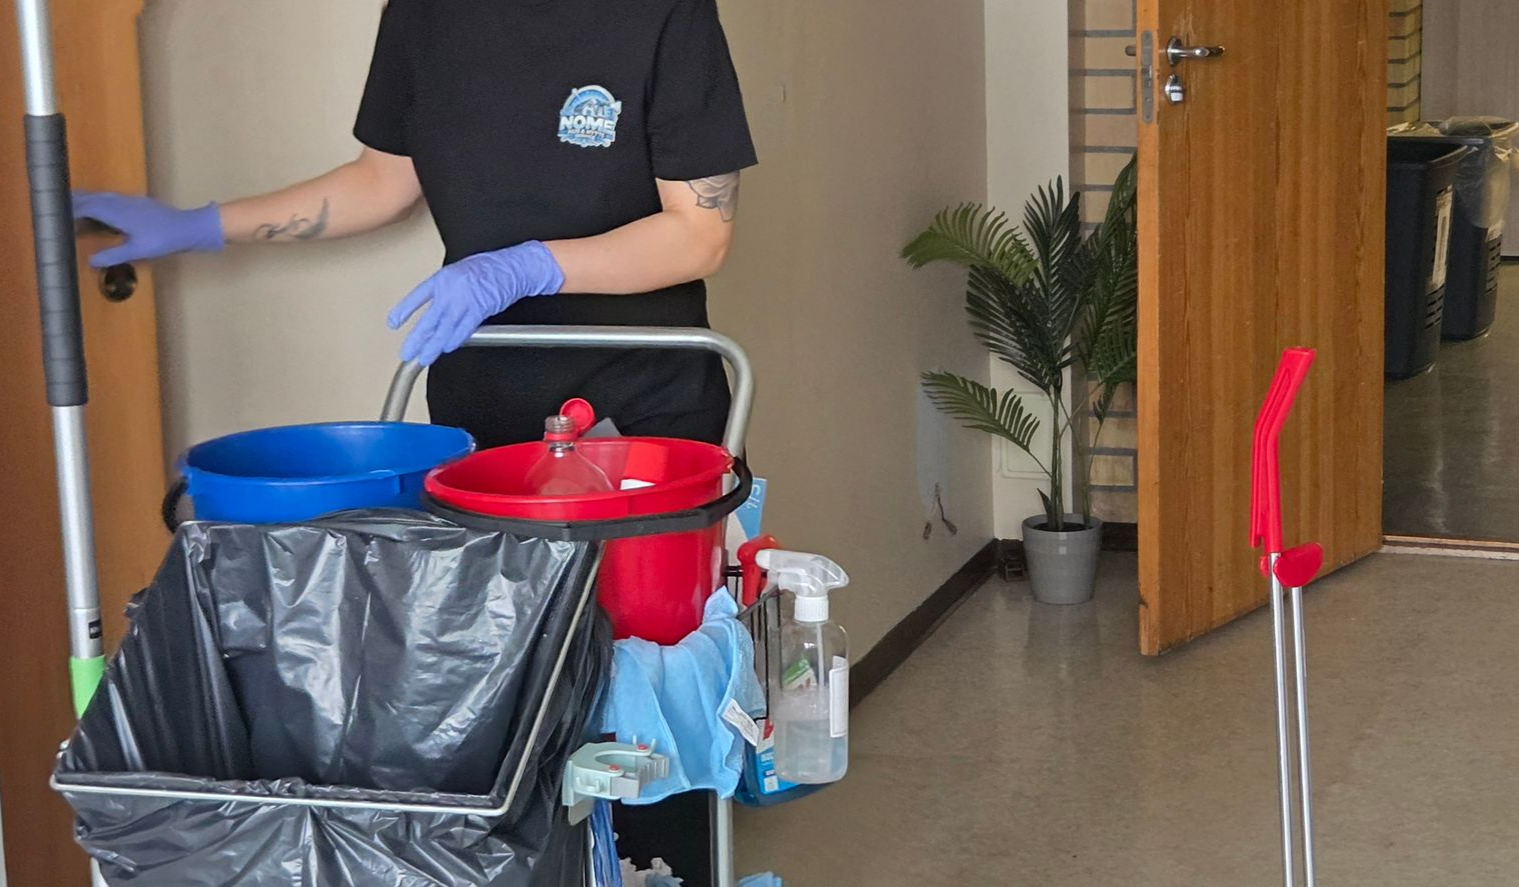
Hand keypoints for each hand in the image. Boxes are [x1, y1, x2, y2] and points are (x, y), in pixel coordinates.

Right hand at [72, 192, 225, 267]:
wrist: (189, 227)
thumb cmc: (164, 240)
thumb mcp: (137, 251)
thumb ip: (113, 255)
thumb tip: (90, 261)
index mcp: (118, 212)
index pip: (88, 207)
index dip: (71, 209)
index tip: (56, 212)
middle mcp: (122, 202)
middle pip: (93, 198)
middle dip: (76, 201)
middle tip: (57, 203)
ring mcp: (132, 201)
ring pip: (104, 197)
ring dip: (88, 200)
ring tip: (75, 205)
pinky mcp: (140, 203)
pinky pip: (114, 199)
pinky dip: (101, 202)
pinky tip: (102, 209)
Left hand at [387, 241, 564, 365]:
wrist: (513, 266)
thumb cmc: (491, 267)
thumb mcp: (460, 272)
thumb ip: (448, 290)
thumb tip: (439, 310)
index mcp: (443, 278)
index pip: (417, 296)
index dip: (404, 310)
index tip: (393, 323)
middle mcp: (450, 290)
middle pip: (428, 319)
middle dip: (416, 339)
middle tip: (407, 352)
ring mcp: (464, 300)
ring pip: (444, 329)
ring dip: (433, 346)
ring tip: (424, 357)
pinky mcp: (479, 309)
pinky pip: (463, 329)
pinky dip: (454, 340)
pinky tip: (447, 348)